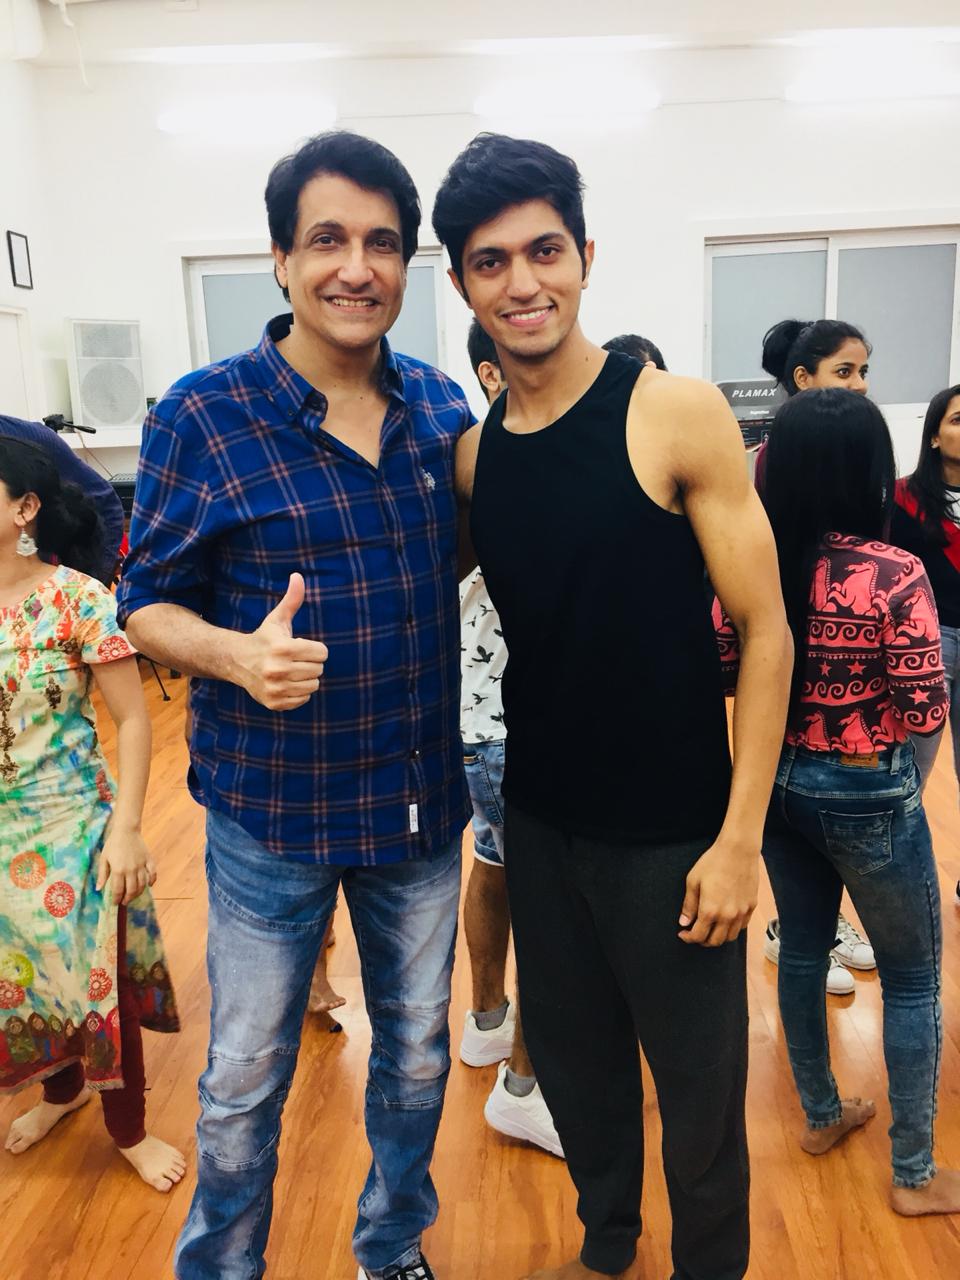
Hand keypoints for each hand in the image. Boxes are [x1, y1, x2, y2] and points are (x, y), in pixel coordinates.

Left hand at [97, 827, 156, 904]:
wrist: (126, 830)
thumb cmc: (112, 845)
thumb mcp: (104, 859)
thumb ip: (102, 875)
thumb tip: (98, 889)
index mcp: (118, 870)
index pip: (118, 890)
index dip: (116, 899)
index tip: (115, 903)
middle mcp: (131, 870)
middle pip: (131, 890)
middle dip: (128, 899)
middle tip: (124, 902)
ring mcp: (141, 865)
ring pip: (142, 884)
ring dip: (138, 893)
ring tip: (133, 896)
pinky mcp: (149, 860)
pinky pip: (153, 873)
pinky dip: (152, 881)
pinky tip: (149, 886)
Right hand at [232, 573, 328, 710]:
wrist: (237, 662)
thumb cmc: (264, 638)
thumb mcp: (277, 619)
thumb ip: (292, 600)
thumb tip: (298, 576)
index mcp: (283, 648)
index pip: (322, 653)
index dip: (314, 648)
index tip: (300, 646)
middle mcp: (278, 670)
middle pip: (318, 669)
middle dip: (310, 663)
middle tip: (295, 659)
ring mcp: (275, 688)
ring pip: (313, 686)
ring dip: (306, 678)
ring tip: (291, 671)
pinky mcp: (274, 702)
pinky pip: (303, 700)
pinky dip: (298, 693)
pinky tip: (285, 683)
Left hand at [678, 839, 757, 946]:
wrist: (738, 851)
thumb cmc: (713, 862)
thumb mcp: (693, 881)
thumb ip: (689, 905)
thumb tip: (684, 922)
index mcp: (710, 910)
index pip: (698, 936)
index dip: (688, 938)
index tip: (683, 934)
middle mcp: (727, 916)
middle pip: (715, 941)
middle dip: (702, 941)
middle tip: (695, 933)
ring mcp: (741, 912)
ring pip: (730, 937)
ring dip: (718, 937)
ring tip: (710, 929)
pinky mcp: (751, 906)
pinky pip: (742, 927)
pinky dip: (732, 929)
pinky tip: (725, 921)